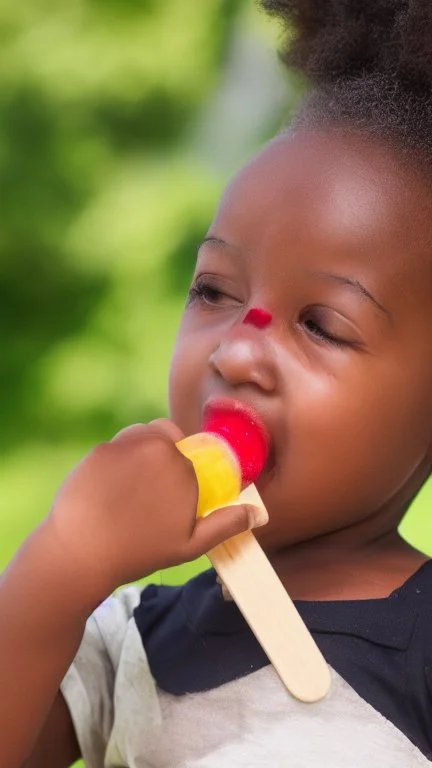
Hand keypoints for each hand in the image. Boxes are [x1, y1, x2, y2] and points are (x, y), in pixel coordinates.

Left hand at [47, 420, 262, 600]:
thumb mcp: (190, 544)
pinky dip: (120, 459)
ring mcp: (123, 444)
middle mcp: (155, 445)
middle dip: (169, 459)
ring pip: (145, 436)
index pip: (194, 458)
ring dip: (147, 451)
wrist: (80, 551)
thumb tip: (259, 512)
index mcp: (183, 466)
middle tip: (154, 495)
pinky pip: (119, 446)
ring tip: (136, 488)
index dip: (188, 476)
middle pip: (170, 439)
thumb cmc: (140, 551)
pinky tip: (113, 489)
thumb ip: (226, 524)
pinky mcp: (99, 449)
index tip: (175, 499)